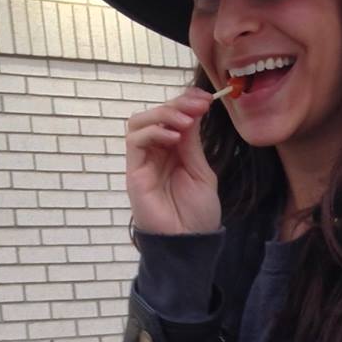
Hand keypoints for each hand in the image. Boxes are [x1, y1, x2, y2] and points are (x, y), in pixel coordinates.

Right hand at [125, 88, 220, 234]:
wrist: (189, 243)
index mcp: (174, 152)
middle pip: (155, 115)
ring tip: (186, 121)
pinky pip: (135, 143)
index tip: (207, 98)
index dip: (185, 103)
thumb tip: (193, 113)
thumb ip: (193, 145)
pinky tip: (174, 137)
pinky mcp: (134, 173)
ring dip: (163, 114)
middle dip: (177, 104)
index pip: (172, 117)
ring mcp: (143, 162)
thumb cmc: (197, 213)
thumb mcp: (201, 172)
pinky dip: (154, 133)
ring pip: (139, 122)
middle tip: (199, 105)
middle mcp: (155, 153)